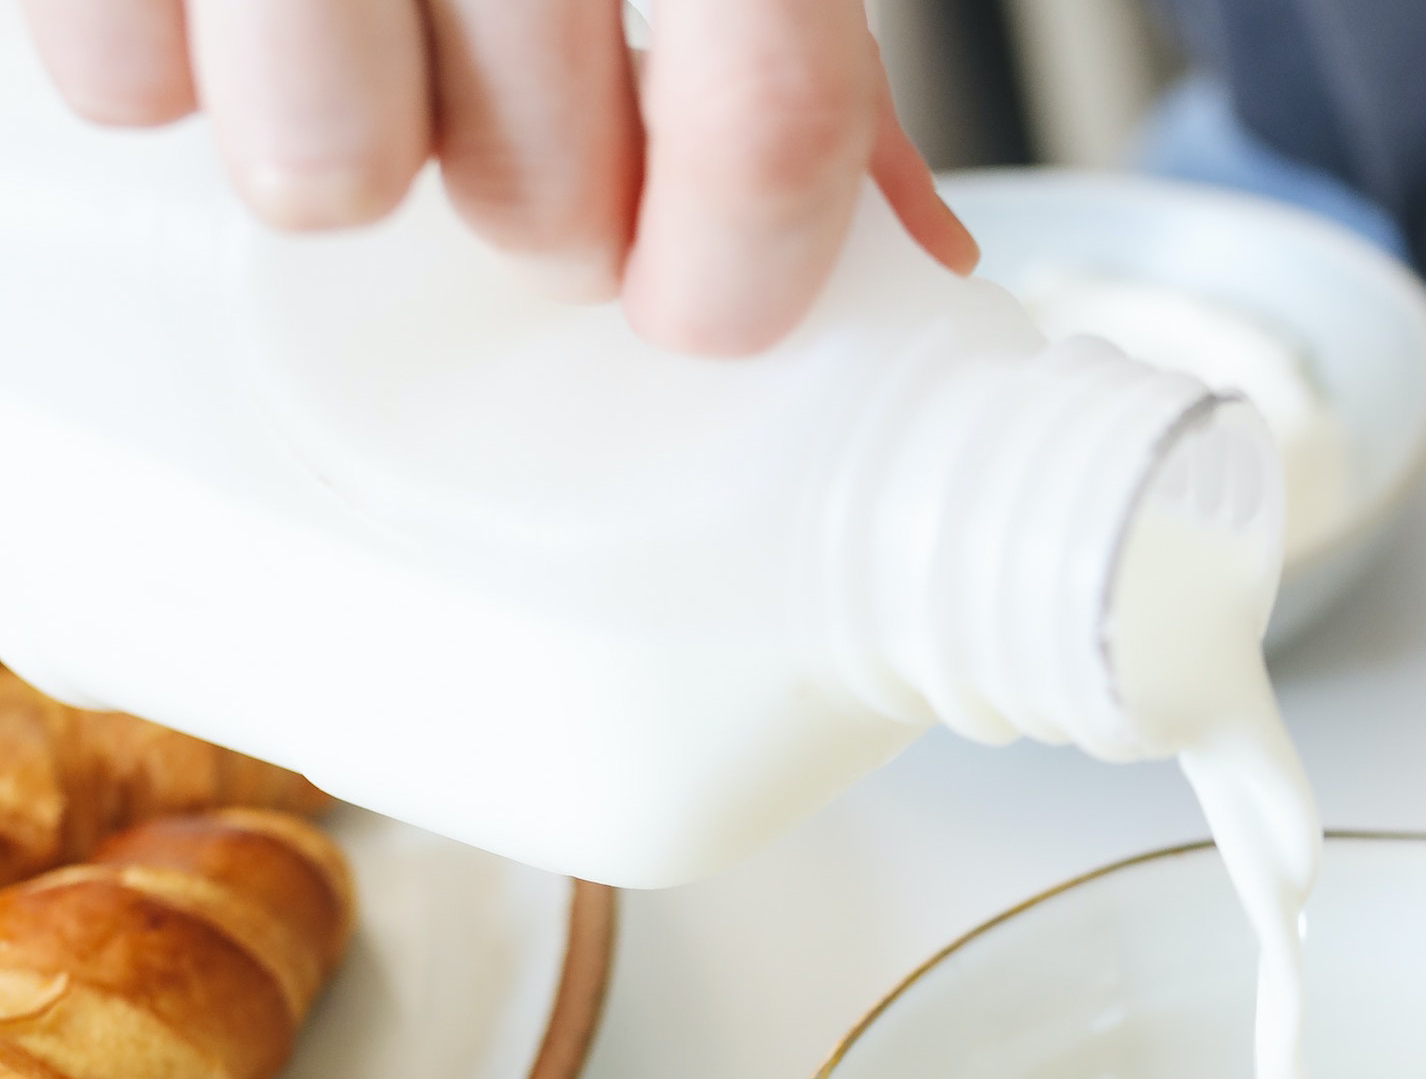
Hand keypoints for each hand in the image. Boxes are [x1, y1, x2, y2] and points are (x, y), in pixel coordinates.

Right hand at [20, 0, 979, 353]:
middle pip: (538, 191)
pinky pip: (119, 83)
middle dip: (538, 202)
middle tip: (509, 94)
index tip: (701, 305)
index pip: (771, 117)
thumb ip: (804, 43)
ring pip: (324, 172)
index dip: (742, 269)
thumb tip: (912, 257)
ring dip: (352, 150)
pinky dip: (164, 63)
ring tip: (355, 31)